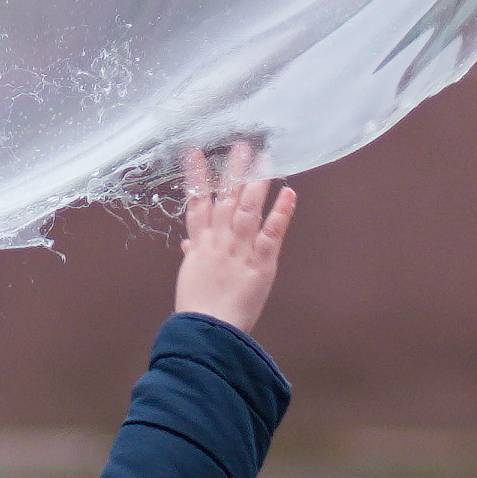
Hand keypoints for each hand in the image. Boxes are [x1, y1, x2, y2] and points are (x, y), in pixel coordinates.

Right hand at [171, 142, 295, 334]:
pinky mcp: (260, 262)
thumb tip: (188, 246)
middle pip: (226, 197)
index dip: (196, 178)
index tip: (196, 155)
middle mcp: (219, 240)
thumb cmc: (198, 309)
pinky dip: (281, 212)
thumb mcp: (190, 277)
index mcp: (201, 244)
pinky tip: (288, 193)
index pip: (197, 203)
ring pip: (248, 207)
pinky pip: (272, 232)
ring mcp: (240, 248)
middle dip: (233, 171)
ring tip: (266, 160)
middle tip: (242, 147)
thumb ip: (192, 256)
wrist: (207, 330)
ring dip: (257, 181)